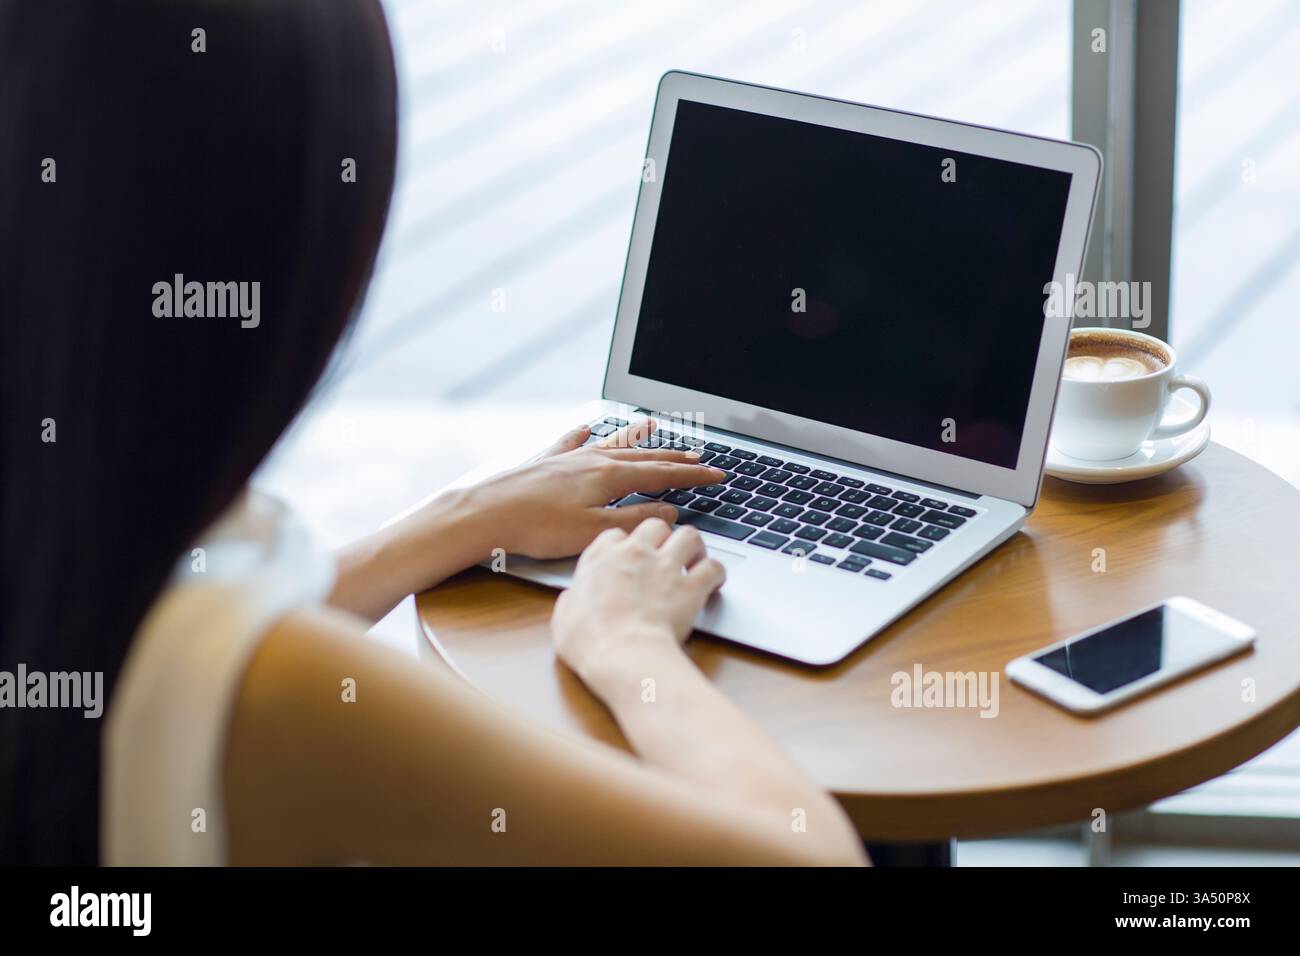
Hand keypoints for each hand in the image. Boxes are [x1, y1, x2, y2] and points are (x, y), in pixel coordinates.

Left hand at [462, 419, 725, 559]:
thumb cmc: (537, 528)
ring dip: (637, 438)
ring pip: (612, 444)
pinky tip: (587, 427)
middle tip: (699, 456)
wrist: (486, 513)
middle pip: (642, 456)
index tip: (717, 474)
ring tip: (655, 427)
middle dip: (674, 456)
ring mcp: (568, 457)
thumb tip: (669, 512)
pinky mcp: (544, 461)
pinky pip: (572, 442)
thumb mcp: (594, 531)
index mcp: (608, 477)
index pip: (662, 475)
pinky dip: (584, 434)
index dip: (693, 475)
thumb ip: (635, 520)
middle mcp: (592, 459)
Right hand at [551, 518, 725, 685]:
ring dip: (694, 546)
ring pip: (689, 535)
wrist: (622, 653)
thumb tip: (572, 600)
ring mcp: (665, 567)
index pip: (616, 534)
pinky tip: (714, 583)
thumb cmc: (589, 640)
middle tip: (665, 554)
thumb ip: (571, 600)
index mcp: (602, 557)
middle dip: (663, 537)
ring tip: (694, 560)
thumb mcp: (563, 617)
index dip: (625, 544)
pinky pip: (713, 567)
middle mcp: (635, 553)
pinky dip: (717, 573)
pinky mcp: (691, 586)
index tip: (628, 557)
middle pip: (655, 525)